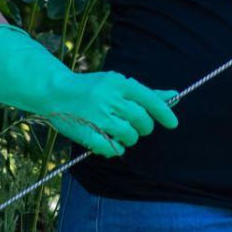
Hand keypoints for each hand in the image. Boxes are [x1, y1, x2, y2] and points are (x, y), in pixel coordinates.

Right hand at [0, 23, 178, 156]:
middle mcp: (110, 98)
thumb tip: (175, 95)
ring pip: (129, 135)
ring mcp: (98, 116)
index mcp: (120, 83)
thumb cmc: (94, 88)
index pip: (150, 99)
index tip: (173, 124)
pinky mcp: (86, 133)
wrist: (56, 91)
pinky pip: (112, 148)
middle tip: (137, 126)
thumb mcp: (119, 84)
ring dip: (130, 138)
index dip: (165, 113)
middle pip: (142, 120)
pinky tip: (113, 142)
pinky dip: (116, 148)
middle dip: (144, 127)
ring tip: (120, 132)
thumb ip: (147, 92)